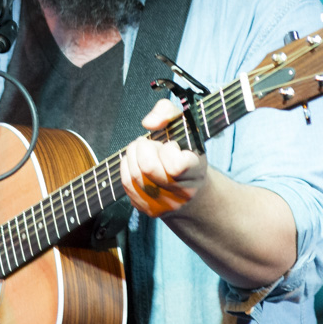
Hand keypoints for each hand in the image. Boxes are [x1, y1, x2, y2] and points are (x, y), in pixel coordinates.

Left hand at [119, 99, 208, 216]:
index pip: (176, 165)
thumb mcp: (186, 127)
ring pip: (133, 177)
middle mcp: (182, 193)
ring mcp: (164, 205)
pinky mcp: (149, 211)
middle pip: (147, 168)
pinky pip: (127, 187)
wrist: (193, 191)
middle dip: (142, 148)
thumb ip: (168, 112)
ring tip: (141, 151)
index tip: (172, 145)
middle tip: (148, 143)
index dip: (169, 150)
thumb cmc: (187, 152)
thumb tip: (148, 122)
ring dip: (131, 156)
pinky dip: (127, 169)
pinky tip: (136, 163)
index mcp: (196, 172)